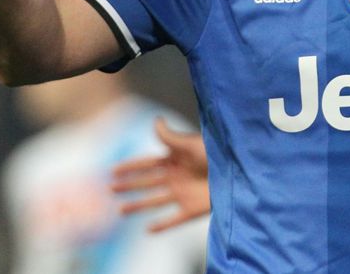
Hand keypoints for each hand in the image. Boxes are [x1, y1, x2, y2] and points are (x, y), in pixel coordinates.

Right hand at [111, 117, 211, 232]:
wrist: (239, 171)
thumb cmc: (216, 154)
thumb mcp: (191, 143)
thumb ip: (170, 136)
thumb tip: (155, 120)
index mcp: (175, 160)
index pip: (147, 164)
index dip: (130, 167)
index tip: (112, 170)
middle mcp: (177, 177)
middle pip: (147, 183)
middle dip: (129, 185)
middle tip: (110, 189)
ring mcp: (183, 194)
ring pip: (155, 201)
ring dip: (138, 205)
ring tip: (121, 210)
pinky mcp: (192, 209)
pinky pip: (174, 219)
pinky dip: (162, 225)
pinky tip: (148, 229)